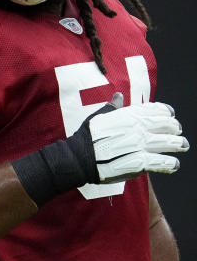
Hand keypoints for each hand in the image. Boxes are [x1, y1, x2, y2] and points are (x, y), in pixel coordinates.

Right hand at [14, 92, 187, 205]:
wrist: (79, 157)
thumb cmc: (86, 137)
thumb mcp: (99, 117)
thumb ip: (113, 108)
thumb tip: (119, 96)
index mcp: (129, 115)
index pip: (156, 109)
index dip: (166, 112)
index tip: (170, 115)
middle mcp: (138, 128)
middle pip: (167, 125)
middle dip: (175, 128)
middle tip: (176, 132)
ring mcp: (140, 145)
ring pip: (170, 143)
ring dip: (178, 144)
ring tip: (182, 145)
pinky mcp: (140, 162)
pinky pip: (163, 163)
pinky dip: (171, 164)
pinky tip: (174, 164)